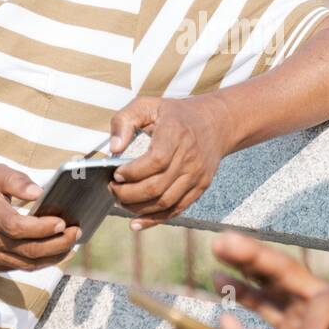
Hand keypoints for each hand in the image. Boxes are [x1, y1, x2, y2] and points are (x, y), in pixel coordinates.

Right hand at [0, 165, 79, 271]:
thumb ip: (16, 180)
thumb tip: (39, 192)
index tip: (62, 222)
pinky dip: (41, 262)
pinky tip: (55, 251)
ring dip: (54, 255)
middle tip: (76, 232)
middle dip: (57, 243)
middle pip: (27, 249)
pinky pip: (20, 268)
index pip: (16, 227)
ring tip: (71, 242)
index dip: (41, 228)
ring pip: (27, 264)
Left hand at [108, 94, 231, 230]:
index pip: (155, 161)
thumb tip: (114, 148)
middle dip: (128, 194)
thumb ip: (124, 121)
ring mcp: (197, 175)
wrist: (216, 123)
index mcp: (176, 134)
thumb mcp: (147, 105)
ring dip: (138, 208)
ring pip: (165, 202)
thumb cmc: (175, 114)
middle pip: (157, 186)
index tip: (116, 173)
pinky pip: (176, 210)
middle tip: (112, 189)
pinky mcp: (200, 187)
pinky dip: (154, 219)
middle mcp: (190, 157)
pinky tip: (136, 222)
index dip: (132, 172)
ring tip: (121, 201)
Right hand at [212, 232, 328, 328]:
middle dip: (256, 255)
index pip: (324, 303)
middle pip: (285, 268)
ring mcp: (301, 305)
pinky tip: (215, 278)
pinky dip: (238, 290)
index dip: (313, 324)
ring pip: (267, 280)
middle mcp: (319, 293)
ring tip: (216, 248)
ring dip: (242, 264)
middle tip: (225, 240)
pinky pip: (260, 302)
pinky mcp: (289, 321)